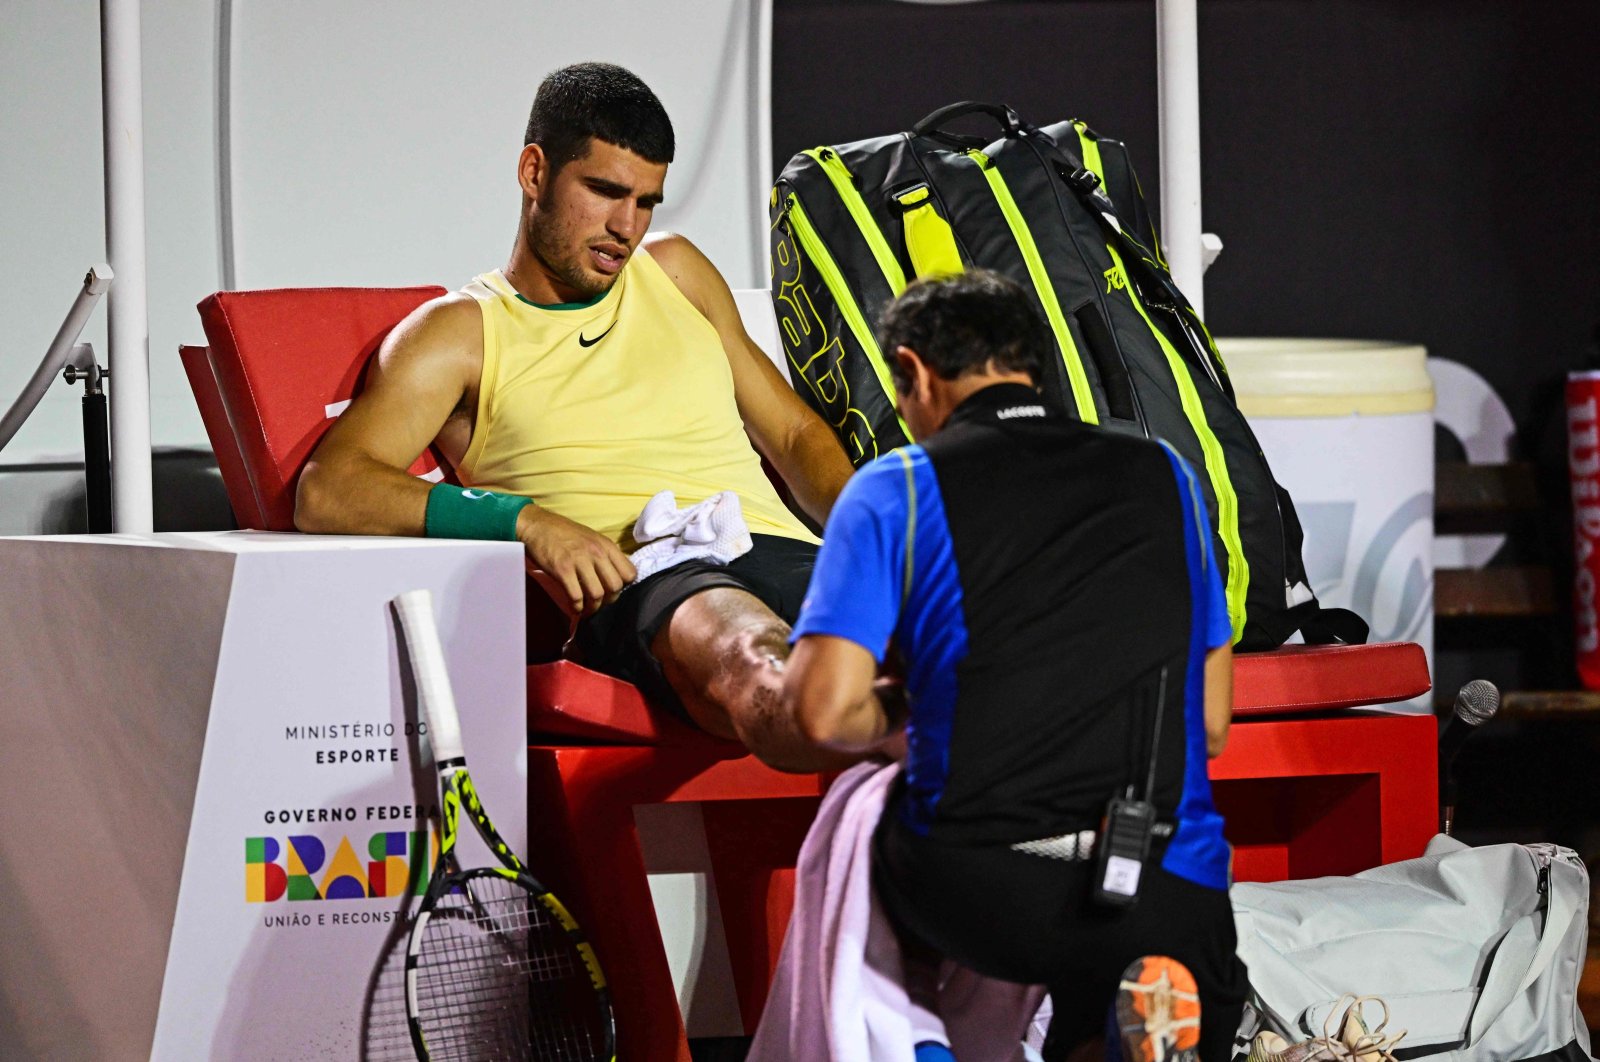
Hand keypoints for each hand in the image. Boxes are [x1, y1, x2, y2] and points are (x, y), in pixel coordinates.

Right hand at [516, 506, 636, 615]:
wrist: (538, 525)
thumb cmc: (566, 533)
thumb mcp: (593, 539)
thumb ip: (606, 555)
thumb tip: (618, 575)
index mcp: (607, 546)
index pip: (630, 573)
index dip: (624, 586)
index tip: (613, 590)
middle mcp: (597, 553)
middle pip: (615, 587)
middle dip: (609, 600)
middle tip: (600, 602)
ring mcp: (580, 561)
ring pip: (597, 594)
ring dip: (593, 607)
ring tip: (586, 608)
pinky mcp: (563, 570)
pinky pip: (576, 596)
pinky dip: (576, 607)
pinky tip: (574, 607)